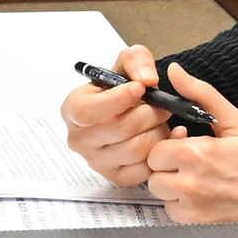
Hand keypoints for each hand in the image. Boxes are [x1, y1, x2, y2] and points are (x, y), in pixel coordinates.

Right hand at [60, 46, 173, 188]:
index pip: (88, 111)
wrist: (126, 110)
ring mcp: (96, 161)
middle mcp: (79, 139)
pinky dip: (161, 151)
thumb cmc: (121, 87)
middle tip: (161, 104)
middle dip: (149, 114)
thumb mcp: (126, 62)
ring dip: (157, 131)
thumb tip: (146, 80)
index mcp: (72, 110)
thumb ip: (137, 60)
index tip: (140, 88)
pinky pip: (143, 169)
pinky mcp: (116, 177)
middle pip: (119, 130)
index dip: (118, 100)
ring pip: (136, 149)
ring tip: (160, 120)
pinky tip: (164, 135)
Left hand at [137, 62, 237, 222]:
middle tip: (193, 163)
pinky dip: (182, 206)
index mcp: (196, 154)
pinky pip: (174, 214)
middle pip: (154, 174)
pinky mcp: (200, 224)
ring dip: (173, 187)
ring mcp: (194, 207)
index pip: (156, 150)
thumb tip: (175, 70)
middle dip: (168, 167)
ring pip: (161, 195)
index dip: (169, 146)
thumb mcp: (236, 121)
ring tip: (198, 179)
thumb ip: (201, 94)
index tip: (187, 145)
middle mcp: (190, 183)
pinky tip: (202, 195)